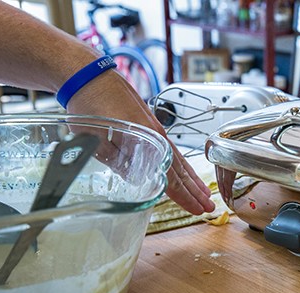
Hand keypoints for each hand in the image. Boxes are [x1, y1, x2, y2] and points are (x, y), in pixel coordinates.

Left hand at [67, 70, 214, 214]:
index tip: (198, 209)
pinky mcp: (150, 125)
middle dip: (196, 190)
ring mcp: (156, 130)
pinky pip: (172, 150)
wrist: (90, 76)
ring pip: (179, 160)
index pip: (171, 177)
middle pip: (181, 170)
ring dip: (192, 178)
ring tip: (204, 192)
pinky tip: (184, 171)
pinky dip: (182, 164)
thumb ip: (119, 163)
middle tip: (209, 206)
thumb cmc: (90, 106)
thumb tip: (136, 180)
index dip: (185, 196)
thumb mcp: (98, 142)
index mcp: (148, 141)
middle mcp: (158, 136)